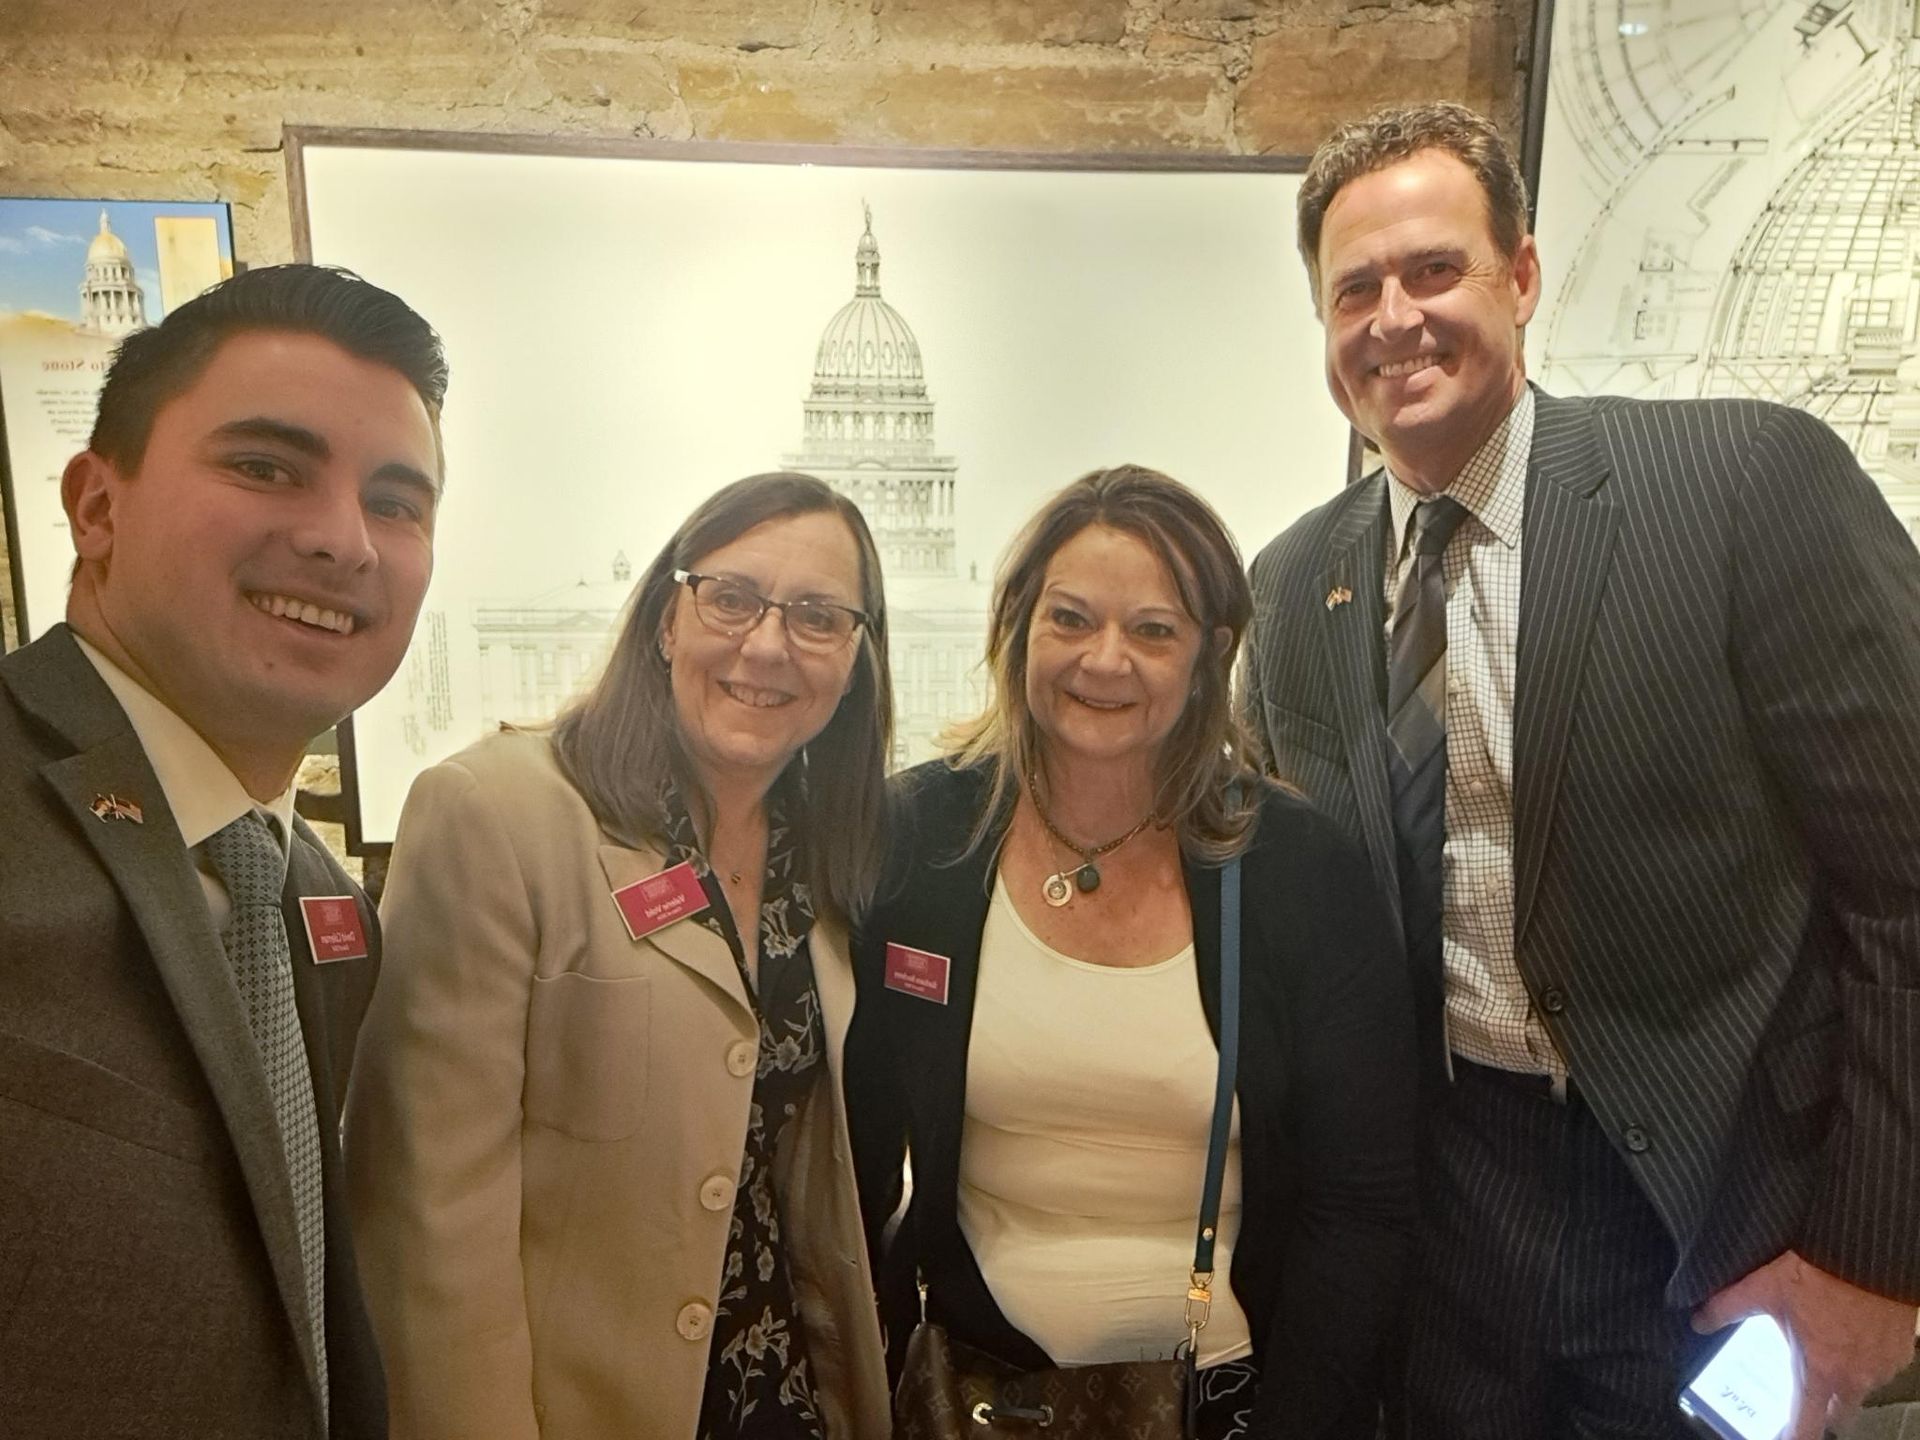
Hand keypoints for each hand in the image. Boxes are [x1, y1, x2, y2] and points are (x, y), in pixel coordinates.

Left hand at [1693, 1250, 1916, 1439]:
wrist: (1866, 1248)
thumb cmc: (1818, 1269)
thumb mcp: (1761, 1287)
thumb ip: (1726, 1308)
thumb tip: (1698, 1321)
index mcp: (1819, 1371)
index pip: (1805, 1425)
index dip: (1792, 1437)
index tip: (1783, 1439)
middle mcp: (1854, 1378)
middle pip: (1837, 1415)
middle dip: (1819, 1411)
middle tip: (1803, 1396)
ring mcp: (1882, 1366)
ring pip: (1861, 1391)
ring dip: (1844, 1383)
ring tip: (1826, 1356)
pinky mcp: (1902, 1350)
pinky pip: (1883, 1369)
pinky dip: (1867, 1362)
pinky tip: (1852, 1339)